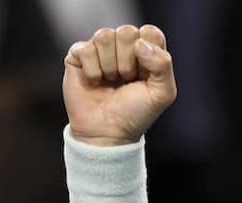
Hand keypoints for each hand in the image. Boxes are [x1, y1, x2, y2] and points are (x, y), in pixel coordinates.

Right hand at [62, 24, 175, 146]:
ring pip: (104, 35)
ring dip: (110, 66)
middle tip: (126, 80)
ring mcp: (100, 50)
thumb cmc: (136, 113)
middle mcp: (123, 47)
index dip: (149, 53)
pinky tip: (95, 82)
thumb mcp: (162, 93)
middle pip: (126, 32)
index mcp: (146, 52)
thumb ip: (163, 64)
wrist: (108, 132)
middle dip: (128, 61)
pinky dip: (92, 70)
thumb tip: (140, 43)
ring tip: (111, 81)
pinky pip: (85, 48)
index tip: (145, 75)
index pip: (150, 32)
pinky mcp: (78, 55)